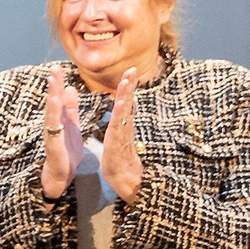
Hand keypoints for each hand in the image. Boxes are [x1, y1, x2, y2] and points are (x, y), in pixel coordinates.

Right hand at [40, 75, 81, 197]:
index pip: (58, 99)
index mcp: (60, 120)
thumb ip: (71, 108)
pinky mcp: (53, 146)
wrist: (61, 175)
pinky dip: (55, 119)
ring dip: (52, 99)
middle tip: (53, 69)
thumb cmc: (66, 152)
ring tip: (53, 85)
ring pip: (51, 114)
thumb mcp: (72, 125)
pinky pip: (54, 130)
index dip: (58, 84)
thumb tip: (70, 87)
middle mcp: (53, 125)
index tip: (57, 68)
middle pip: (52, 103)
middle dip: (53, 86)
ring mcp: (52, 135)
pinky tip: (56, 110)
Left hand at [103, 70, 142, 204]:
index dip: (127, 86)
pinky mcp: (117, 142)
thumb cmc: (119, 160)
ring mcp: (122, 133)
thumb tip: (123, 114)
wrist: (123, 179)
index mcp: (123, 124)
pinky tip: (120, 101)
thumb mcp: (118, 138)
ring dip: (125, 94)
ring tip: (127, 79)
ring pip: (124, 110)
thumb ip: (121, 125)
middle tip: (132, 69)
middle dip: (129, 85)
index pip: (125, 101)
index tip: (129, 71)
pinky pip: (119, 125)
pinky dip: (120, 112)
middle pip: (127, 101)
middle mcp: (125, 126)